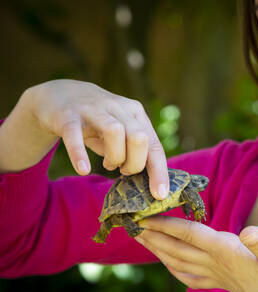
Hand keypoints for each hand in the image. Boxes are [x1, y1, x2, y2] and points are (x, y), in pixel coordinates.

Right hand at [21, 79, 168, 198]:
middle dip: (135, 164)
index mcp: (136, 114)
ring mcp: (93, 109)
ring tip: (109, 165)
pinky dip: (80, 154)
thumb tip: (147, 180)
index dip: (159, 172)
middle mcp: (118, 108)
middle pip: (139, 138)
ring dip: (115, 157)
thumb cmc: (98, 123)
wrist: (61, 94)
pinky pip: (75, 136)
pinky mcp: (68, 116)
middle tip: (123, 171)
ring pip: (115, 131)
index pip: (154, 145)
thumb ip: (134, 152)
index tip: (160, 195)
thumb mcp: (121, 133)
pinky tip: (83, 169)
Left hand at [134, 216, 257, 291]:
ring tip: (140, 236)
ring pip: (177, 260)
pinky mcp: (220, 282)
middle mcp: (216, 264)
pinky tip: (167, 263)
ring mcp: (215, 275)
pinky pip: (188, 275)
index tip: (143, 215)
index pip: (190, 235)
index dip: (166, 224)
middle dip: (152, 234)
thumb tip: (248, 232)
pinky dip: (172, 267)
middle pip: (176, 247)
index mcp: (227, 253)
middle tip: (129, 221)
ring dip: (156, 247)